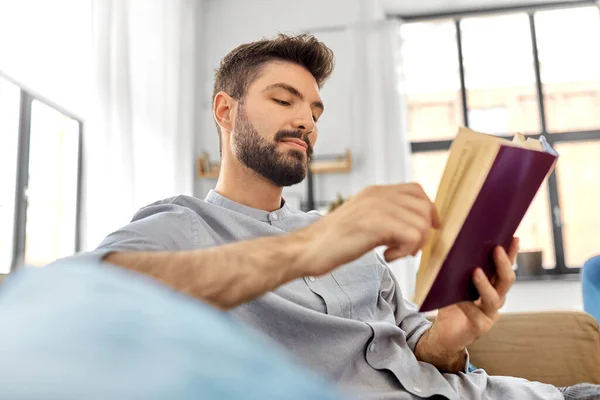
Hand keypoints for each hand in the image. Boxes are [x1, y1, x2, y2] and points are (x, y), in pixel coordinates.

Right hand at [294, 183, 439, 276]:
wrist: (307, 249)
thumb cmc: (333, 242)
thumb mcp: (362, 220)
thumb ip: (385, 216)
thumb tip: (416, 226)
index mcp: (375, 192)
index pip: (416, 190)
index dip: (429, 210)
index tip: (428, 230)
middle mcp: (377, 194)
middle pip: (424, 206)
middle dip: (423, 232)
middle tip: (406, 248)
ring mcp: (376, 207)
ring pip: (421, 223)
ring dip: (414, 244)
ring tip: (394, 252)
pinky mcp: (375, 223)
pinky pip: (412, 236)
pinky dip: (405, 251)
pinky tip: (387, 255)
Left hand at [428, 238, 518, 354]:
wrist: (443, 333)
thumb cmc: (449, 304)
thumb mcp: (453, 283)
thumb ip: (457, 268)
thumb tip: (451, 244)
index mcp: (492, 286)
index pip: (504, 267)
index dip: (511, 253)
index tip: (513, 237)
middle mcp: (496, 299)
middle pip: (506, 281)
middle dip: (503, 264)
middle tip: (497, 249)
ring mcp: (490, 314)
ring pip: (494, 298)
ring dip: (485, 284)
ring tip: (476, 271)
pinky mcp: (480, 326)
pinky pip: (475, 313)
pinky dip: (465, 304)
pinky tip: (457, 298)